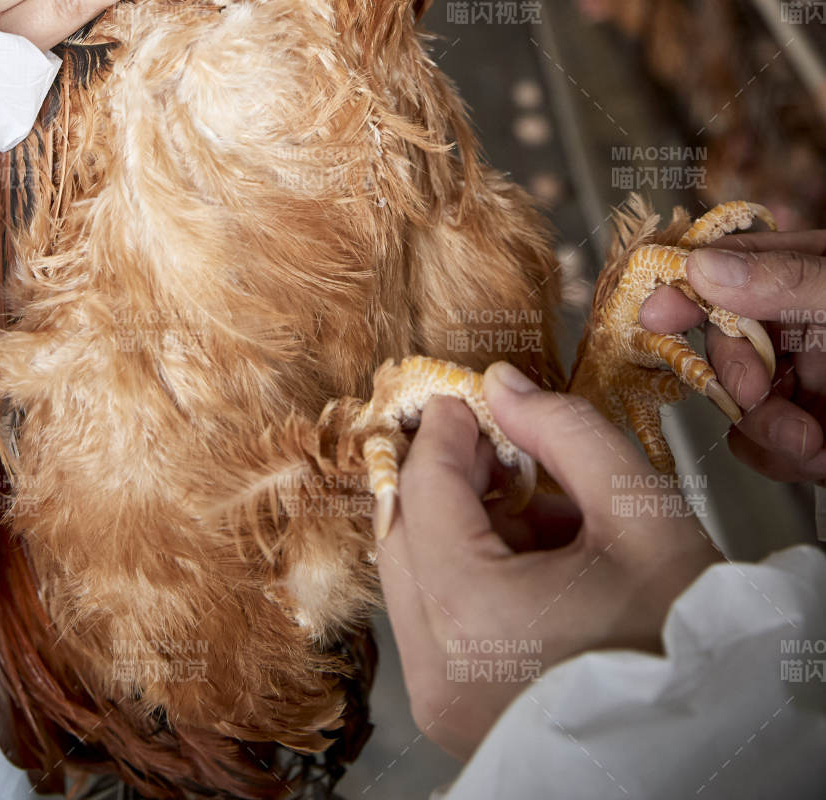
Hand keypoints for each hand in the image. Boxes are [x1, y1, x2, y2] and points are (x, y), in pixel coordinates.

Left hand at [377, 365, 715, 760]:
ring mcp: (439, 698)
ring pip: (417, 576)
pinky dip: (469, 577)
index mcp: (472, 615)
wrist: (713, 735)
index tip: (466, 401)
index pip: (425, 492)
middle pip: (406, 534)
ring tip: (540, 514)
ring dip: (462, 528)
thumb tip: (503, 385)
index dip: (444, 434)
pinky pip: (435, 620)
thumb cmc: (682, 634)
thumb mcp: (637, 511)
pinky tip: (536, 563)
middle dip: (449, 480)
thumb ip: (562, 432)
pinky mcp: (453, 713)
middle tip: (501, 449)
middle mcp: (437, 667)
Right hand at [642, 231, 825, 482]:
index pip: (730, 267)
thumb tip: (702, 267)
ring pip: (736, 400)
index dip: (688, 289)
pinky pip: (759, 445)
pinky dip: (779, 457)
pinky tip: (816, 455)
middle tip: (753, 395)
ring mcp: (803, 381)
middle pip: (724, 342)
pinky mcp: (806, 434)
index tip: (657, 315)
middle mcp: (800, 325)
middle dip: (735, 376)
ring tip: (808, 442)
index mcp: (805, 274)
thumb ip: (786, 280)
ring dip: (764, 428)